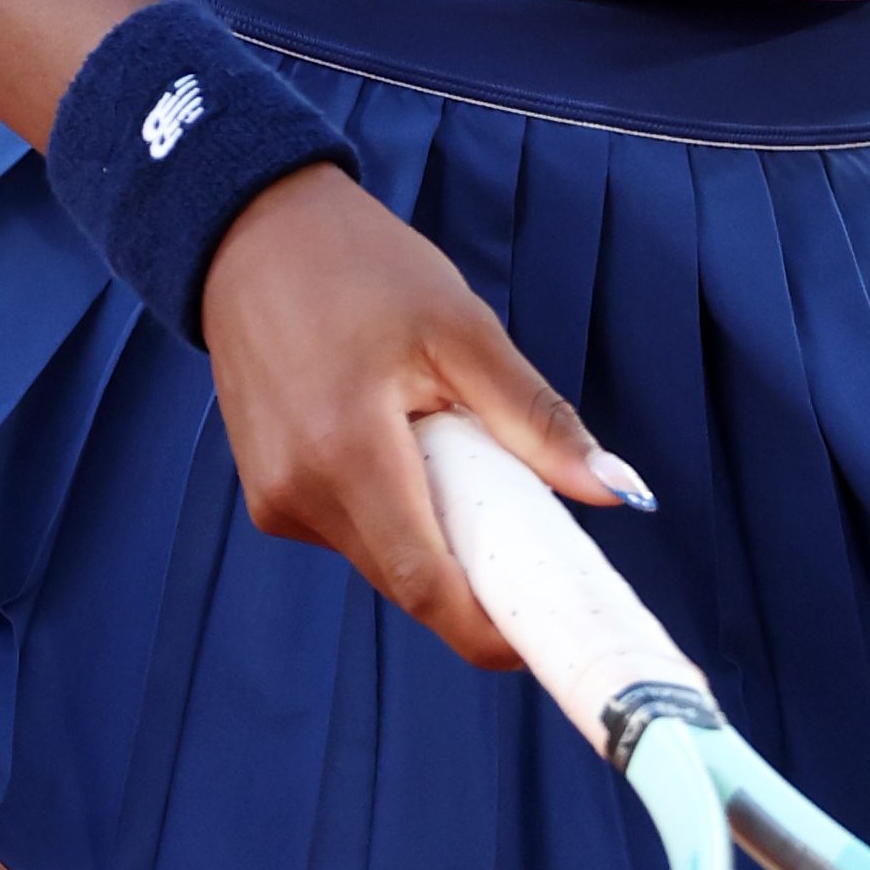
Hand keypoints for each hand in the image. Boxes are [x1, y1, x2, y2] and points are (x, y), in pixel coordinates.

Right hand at [199, 161, 644, 670]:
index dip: (490, 629)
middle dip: (477, 574)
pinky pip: (354, 530)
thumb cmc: (362, 268)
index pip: (427, 584)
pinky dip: (398, 509)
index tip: (549, 636)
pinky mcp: (270, 496)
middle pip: (409, 579)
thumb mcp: (462, 330)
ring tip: (459, 447)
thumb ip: (535, 419)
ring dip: (438, 531)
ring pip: (384, 557)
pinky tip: (408, 443)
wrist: (252, 234)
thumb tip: (617, 490)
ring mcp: (276, 501)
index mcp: (347, 454)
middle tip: (536, 530)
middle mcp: (299, 495)